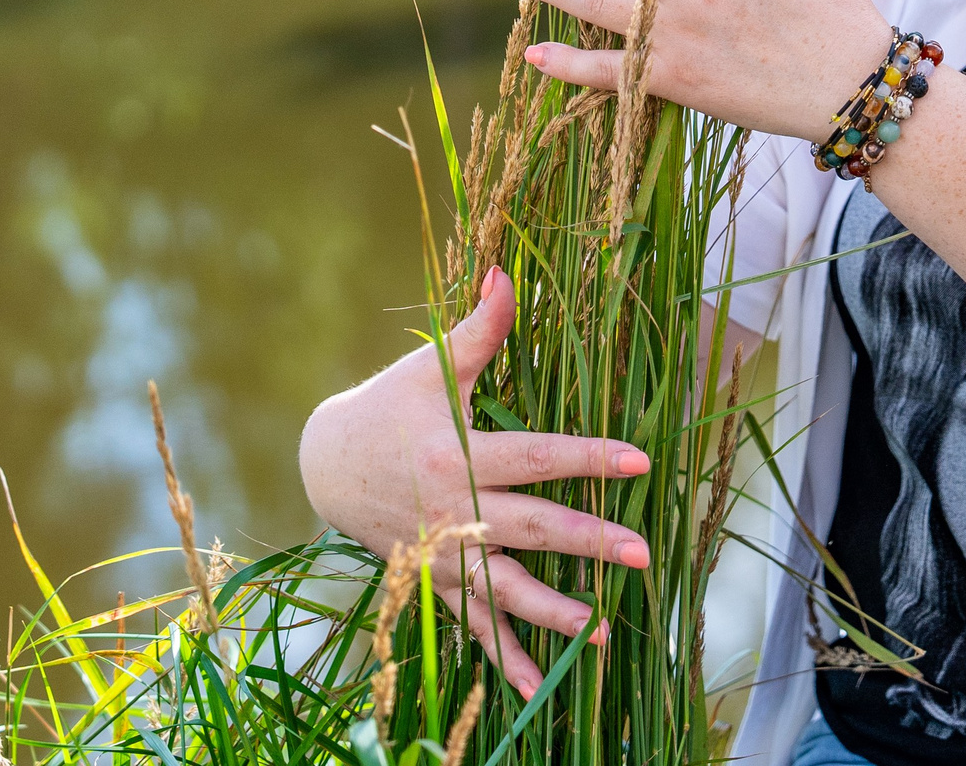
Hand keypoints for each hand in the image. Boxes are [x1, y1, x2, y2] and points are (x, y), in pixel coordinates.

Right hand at [297, 268, 651, 698]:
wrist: (326, 466)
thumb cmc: (389, 407)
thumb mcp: (430, 368)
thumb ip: (479, 328)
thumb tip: (508, 272)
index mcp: (458, 456)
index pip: (535, 457)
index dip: (587, 456)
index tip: (637, 459)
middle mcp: (453, 513)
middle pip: (530, 530)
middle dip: (586, 543)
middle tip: (639, 555)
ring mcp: (444, 556)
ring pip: (503, 592)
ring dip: (552, 614)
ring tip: (601, 631)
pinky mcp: (437, 583)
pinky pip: (474, 628)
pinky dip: (505, 661)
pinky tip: (540, 692)